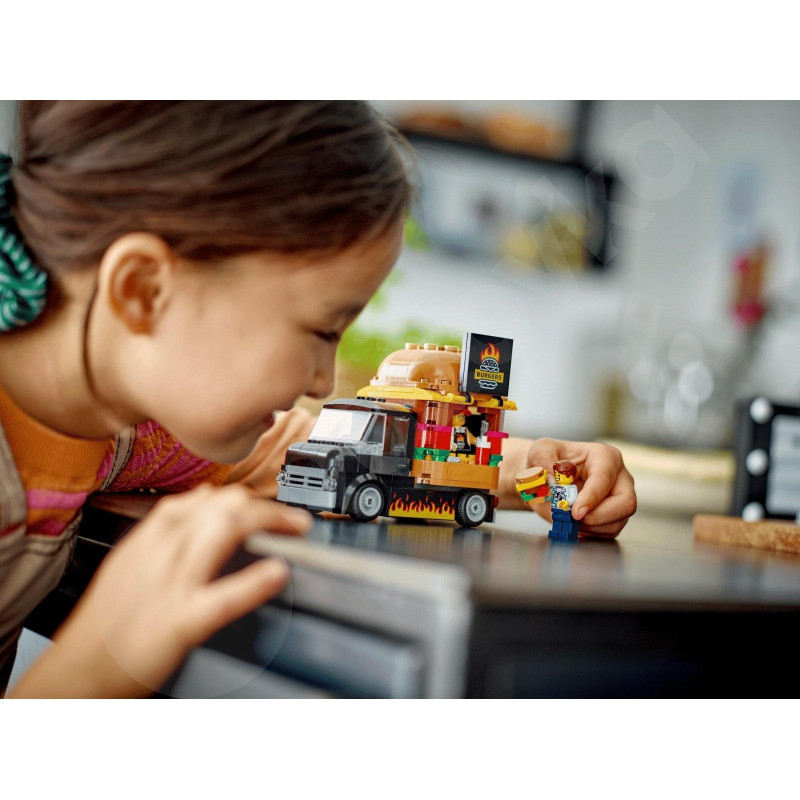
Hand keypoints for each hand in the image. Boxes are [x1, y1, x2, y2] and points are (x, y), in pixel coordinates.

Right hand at [11, 484, 311, 697]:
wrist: (75, 672)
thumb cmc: (108, 622)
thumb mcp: (131, 563)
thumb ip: (168, 531)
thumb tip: (207, 499)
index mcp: (148, 540)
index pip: (201, 500)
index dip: (242, 498)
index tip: (266, 506)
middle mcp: (159, 554)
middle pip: (218, 507)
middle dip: (263, 506)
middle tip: (294, 519)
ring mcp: (170, 587)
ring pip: (219, 532)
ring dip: (268, 523)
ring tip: (296, 528)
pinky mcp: (178, 623)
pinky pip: (219, 598)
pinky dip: (252, 583)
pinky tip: (277, 573)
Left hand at [524, 438, 635, 537]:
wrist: (547, 477)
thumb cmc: (548, 460)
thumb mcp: (540, 451)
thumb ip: (542, 461)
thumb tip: (552, 481)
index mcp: (604, 456)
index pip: (605, 478)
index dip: (591, 497)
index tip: (575, 512)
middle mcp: (618, 477)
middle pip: (626, 503)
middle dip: (599, 517)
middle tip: (574, 520)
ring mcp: (619, 498)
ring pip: (618, 522)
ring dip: (591, 528)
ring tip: (568, 520)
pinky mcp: (614, 516)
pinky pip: (609, 532)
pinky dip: (590, 534)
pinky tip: (574, 527)